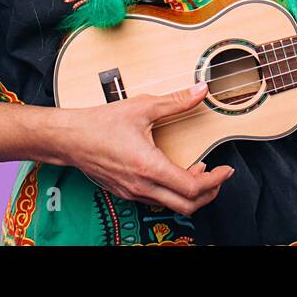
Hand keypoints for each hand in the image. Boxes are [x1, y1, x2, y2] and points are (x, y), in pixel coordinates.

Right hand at [55, 82, 234, 214]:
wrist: (69, 138)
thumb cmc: (101, 123)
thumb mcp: (142, 107)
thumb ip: (176, 101)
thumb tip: (201, 91)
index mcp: (149, 167)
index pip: (192, 188)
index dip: (215, 181)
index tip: (226, 169)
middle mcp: (142, 186)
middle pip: (187, 206)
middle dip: (209, 193)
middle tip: (218, 175)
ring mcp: (133, 192)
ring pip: (172, 205)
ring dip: (190, 193)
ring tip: (198, 171)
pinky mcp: (125, 192)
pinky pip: (157, 200)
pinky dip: (173, 192)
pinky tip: (174, 173)